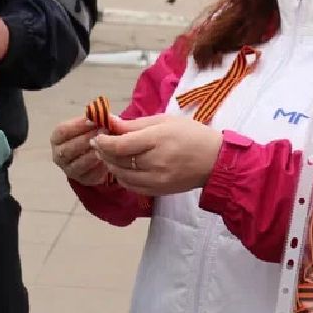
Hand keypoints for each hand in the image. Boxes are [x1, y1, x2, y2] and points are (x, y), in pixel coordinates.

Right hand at [49, 116, 108, 185]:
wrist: (94, 156)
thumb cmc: (90, 135)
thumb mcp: (90, 126)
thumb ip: (96, 120)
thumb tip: (109, 116)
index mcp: (57, 138)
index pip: (62, 131)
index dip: (78, 125)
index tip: (94, 121)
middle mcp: (58, 155)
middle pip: (69, 148)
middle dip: (88, 139)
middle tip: (104, 132)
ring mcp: (68, 169)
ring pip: (79, 163)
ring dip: (94, 153)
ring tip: (107, 145)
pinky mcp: (82, 180)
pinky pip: (90, 174)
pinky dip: (100, 166)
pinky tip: (109, 158)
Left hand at [91, 115, 221, 196]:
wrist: (215, 161)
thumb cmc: (191, 134)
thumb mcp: (164, 121)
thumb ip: (135, 124)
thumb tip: (110, 121)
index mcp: (157, 140)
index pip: (120, 145)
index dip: (103, 142)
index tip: (97, 136)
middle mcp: (156, 162)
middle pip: (118, 161)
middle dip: (104, 153)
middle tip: (99, 144)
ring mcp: (157, 180)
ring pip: (122, 176)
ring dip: (111, 165)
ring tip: (109, 155)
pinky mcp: (159, 191)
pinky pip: (132, 187)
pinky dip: (122, 178)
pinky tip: (122, 168)